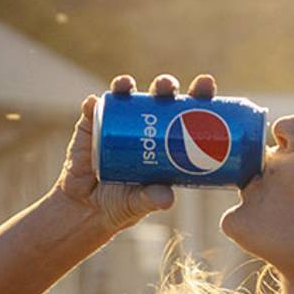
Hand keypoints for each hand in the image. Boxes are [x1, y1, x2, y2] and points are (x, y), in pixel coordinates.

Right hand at [54, 72, 217, 232]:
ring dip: (126, 86)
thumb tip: (167, 198)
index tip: (206, 84)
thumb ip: (151, 199)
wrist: (87, 209)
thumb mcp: (139, 203)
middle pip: (158, 98)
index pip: (188, 113)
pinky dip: (93, 105)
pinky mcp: (90, 127)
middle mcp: (143, 126)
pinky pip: (92, 111)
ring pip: (125, 97)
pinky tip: (93, 103)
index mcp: (167, 140)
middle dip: (165, 86)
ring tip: (127, 85)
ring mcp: (116, 123)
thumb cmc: (123, 204)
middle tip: (168, 87)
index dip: (198, 97)